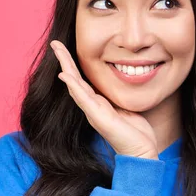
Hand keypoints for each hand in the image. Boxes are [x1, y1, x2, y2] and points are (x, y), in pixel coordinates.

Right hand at [50, 40, 158, 159]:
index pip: (82, 80)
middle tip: (54, 43)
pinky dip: (74, 86)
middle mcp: (92, 107)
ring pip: (75, 86)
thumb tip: (121, 82)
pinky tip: (66, 75)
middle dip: (64, 60)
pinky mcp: (99, 118)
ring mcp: (94, 112)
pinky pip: (84, 99)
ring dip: (66, 67)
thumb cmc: (136, 132)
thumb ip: (118, 97)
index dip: (73, 64)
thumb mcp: (126, 108)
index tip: (65, 48)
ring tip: (57, 51)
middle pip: (74, 80)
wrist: (141, 152)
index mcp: (99, 103)